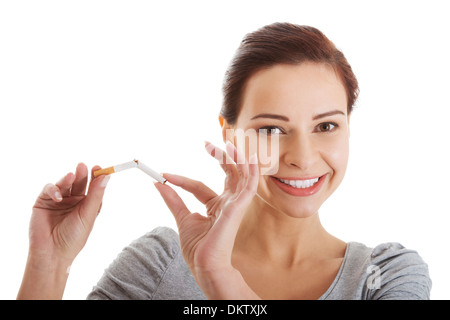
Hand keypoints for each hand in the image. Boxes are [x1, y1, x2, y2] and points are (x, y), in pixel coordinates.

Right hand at [29, 163, 108, 262]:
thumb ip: (96, 195)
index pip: (92, 187)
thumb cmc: (74, 237)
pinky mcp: (43, 202)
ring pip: (64, 183)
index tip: (99, 168)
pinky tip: (58, 197)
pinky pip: (49, 189)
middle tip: (84, 166)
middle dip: (82, 174)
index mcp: (86, 204)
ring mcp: (58, 201)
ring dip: (68, 179)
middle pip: (79, 183)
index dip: (96, 177)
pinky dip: (53, 189)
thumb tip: (106, 176)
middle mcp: (72, 201)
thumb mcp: (88, 215)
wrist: (52, 253)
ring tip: (71, 176)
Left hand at [154, 141, 259, 298]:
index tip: (164, 175)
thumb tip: (159, 184)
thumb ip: (173, 200)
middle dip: (220, 157)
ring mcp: (235, 204)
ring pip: (241, 175)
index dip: (182, 180)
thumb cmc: (198, 248)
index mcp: (216, 206)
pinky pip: (249, 185)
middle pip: (227, 174)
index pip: (199, 186)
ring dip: (236, 158)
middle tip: (207, 144)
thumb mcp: (182, 218)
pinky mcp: (239, 207)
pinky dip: (251, 171)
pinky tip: (249, 158)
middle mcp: (228, 203)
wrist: (204, 264)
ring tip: (227, 143)